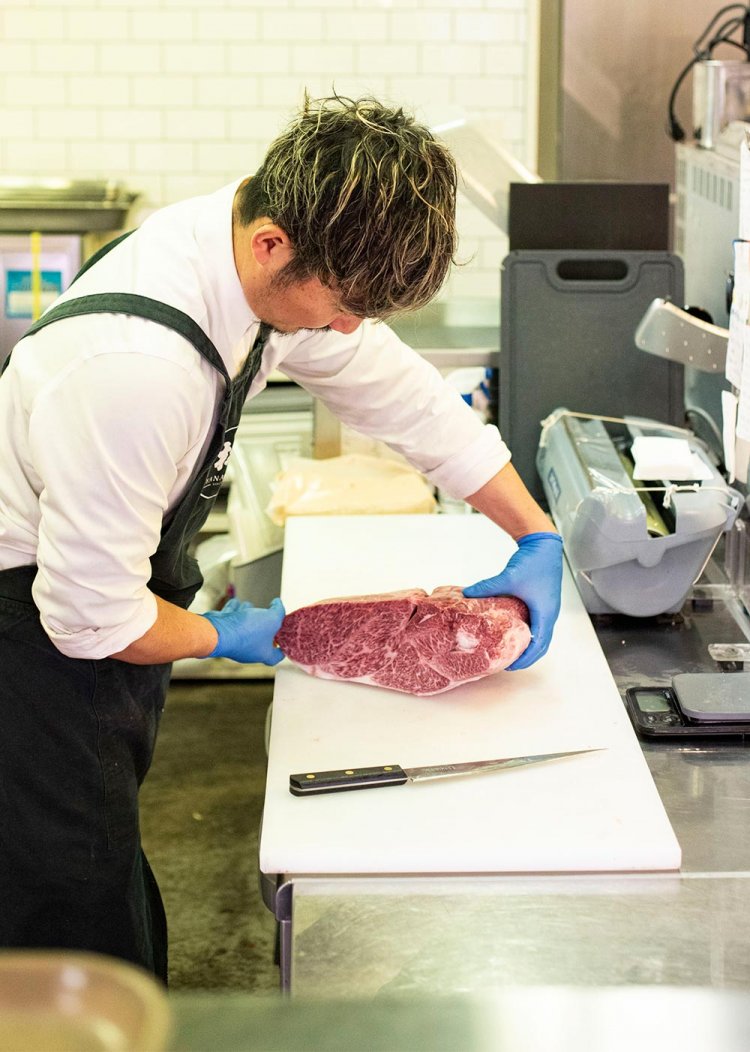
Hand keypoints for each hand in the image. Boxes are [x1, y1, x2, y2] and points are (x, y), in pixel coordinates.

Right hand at [200, 597, 285, 665]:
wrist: (216, 632)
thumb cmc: (245, 631)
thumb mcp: (272, 619)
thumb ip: (279, 611)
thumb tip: (278, 604)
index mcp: (263, 653)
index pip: (276, 656)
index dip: (282, 648)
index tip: (284, 640)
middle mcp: (248, 651)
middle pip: (259, 638)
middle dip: (262, 624)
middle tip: (267, 615)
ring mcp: (234, 642)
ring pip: (244, 628)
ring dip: (247, 615)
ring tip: (249, 605)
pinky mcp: (222, 633)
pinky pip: (230, 621)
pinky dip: (233, 611)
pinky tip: (235, 603)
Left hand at [463, 531, 562, 669]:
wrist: (545, 544)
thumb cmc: (533, 561)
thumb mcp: (509, 577)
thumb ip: (487, 587)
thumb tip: (467, 595)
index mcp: (545, 613)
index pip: (539, 645)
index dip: (526, 658)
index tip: (511, 666)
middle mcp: (550, 614)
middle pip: (543, 644)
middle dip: (527, 656)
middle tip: (509, 663)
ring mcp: (548, 608)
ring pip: (541, 635)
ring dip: (529, 645)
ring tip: (511, 651)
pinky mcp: (543, 601)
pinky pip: (538, 624)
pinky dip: (529, 632)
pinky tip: (513, 630)